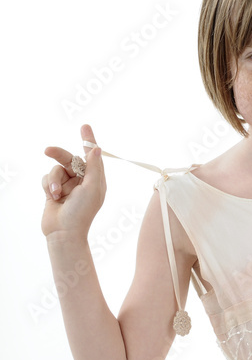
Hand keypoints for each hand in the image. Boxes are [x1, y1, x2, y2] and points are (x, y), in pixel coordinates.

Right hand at [41, 123, 105, 238]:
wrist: (63, 233)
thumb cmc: (82, 212)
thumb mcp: (92, 188)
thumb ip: (93, 167)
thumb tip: (96, 148)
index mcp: (95, 179)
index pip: (92, 155)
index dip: (88, 140)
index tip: (84, 126)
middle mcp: (81, 180)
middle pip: (69, 159)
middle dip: (59, 155)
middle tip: (47, 150)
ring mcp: (67, 185)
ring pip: (56, 169)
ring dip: (54, 180)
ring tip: (56, 194)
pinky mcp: (53, 190)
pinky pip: (47, 178)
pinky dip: (48, 186)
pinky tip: (52, 197)